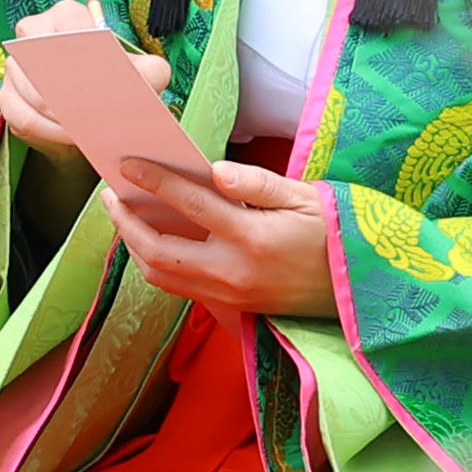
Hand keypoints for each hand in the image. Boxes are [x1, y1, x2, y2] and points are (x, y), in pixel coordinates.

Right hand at [0, 0, 169, 155]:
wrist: (89, 100)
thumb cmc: (112, 78)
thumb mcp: (141, 72)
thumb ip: (151, 69)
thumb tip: (149, 77)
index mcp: (66, 15)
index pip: (73, 26)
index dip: (89, 54)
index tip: (108, 79)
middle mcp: (32, 33)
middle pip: (46, 63)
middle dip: (73, 92)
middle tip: (98, 112)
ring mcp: (14, 66)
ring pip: (32, 94)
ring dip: (60, 117)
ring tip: (88, 130)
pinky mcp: (6, 97)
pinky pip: (20, 117)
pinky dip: (46, 132)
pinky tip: (69, 138)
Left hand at [100, 160, 335, 319]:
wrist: (360, 291)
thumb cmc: (337, 234)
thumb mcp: (307, 197)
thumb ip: (258, 184)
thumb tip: (215, 169)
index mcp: (253, 238)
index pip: (190, 204)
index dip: (153, 181)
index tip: (127, 164)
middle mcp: (233, 272)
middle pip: (158, 250)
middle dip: (126, 221)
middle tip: (110, 195)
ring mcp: (230, 295)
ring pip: (161, 276)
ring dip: (134, 247)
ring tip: (125, 217)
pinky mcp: (232, 308)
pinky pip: (179, 288)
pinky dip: (158, 264)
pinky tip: (154, 240)